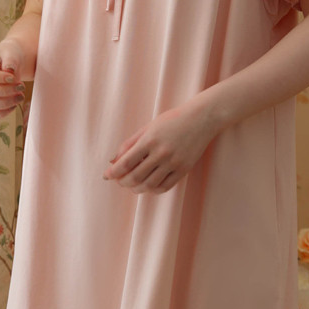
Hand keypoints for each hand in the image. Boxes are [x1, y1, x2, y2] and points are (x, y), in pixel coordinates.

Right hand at [0, 38, 31, 119]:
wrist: (13, 64)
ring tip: (20, 96)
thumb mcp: (12, 52)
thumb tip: (9, 71)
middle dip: (4, 91)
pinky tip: (15, 104)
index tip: (13, 78)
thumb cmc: (11, 55)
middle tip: (21, 87)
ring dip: (5, 103)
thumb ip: (11, 59)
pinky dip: (2, 113)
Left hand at [103, 101, 217, 193]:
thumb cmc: (172, 120)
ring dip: (136, 188)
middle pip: (135, 177)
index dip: (113, 173)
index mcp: (149, 140)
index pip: (125, 163)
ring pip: (149, 185)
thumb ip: (129, 144)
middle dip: (123, 182)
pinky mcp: (184, 169)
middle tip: (119, 181)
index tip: (107, 175)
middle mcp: (161, 153)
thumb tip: (113, 160)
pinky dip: (153, 190)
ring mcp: (173, 162)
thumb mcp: (148, 127)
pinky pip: (165, 186)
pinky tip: (148, 186)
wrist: (201, 119)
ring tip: (132, 185)